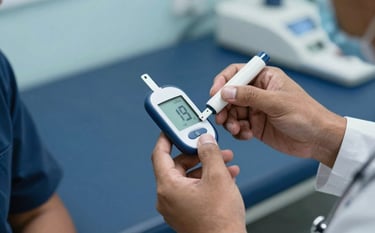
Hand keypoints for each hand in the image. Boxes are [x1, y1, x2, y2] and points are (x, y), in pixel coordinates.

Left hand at [151, 133, 245, 232]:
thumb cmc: (219, 221)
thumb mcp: (217, 177)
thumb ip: (209, 152)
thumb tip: (204, 139)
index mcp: (168, 187)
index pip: (159, 154)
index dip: (167, 137)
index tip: (172, 128)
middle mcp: (167, 198)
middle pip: (177, 165)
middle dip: (197, 154)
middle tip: (211, 147)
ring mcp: (176, 207)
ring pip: (188, 178)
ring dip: (206, 167)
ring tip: (225, 162)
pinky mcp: (186, 213)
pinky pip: (193, 189)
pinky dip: (206, 180)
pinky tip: (226, 177)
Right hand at [210, 65, 345, 166]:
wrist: (319, 139)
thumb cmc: (307, 115)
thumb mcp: (277, 103)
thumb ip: (250, 96)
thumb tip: (226, 92)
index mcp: (265, 78)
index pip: (237, 73)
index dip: (223, 82)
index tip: (214, 94)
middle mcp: (258, 92)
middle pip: (230, 95)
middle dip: (223, 107)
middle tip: (220, 117)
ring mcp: (256, 109)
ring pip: (232, 112)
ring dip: (230, 121)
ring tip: (236, 129)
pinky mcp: (255, 125)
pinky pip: (238, 126)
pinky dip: (238, 132)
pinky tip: (247, 135)